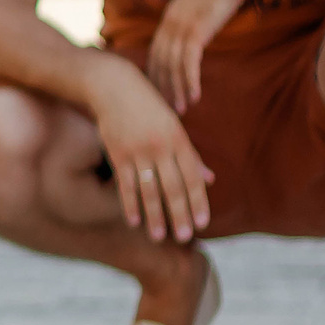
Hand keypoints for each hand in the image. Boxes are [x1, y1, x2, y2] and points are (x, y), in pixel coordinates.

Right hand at [87, 58, 212, 242]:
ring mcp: (138, 150)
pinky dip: (130, 204)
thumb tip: (210, 180)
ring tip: (159, 237)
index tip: (202, 224)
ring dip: (155, 216)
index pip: (193, 178)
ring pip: (149, 189)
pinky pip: (125, 184)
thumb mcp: (174, 127)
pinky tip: (134, 221)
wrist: (114, 86)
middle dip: (179, 215)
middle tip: (184, 238)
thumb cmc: (149, 107)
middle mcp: (161, 147)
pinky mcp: (117, 152)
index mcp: (179, 140)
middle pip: (173, 187)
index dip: (198, 202)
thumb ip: (191, 155)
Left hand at [147, 0, 249, 111]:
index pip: (156, 51)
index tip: (159, 91)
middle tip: (166, 109)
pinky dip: (189, 81)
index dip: (156, 73)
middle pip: (159, 62)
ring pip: (172, 67)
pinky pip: (188, 63)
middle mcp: (169, 24)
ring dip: (176, 90)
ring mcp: (181, 27)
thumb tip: (201, 28)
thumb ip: (197, 16)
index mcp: (169, 17)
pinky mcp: (195, 30)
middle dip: (162, 87)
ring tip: (182, 109)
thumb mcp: (203, 1)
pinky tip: (195, 96)